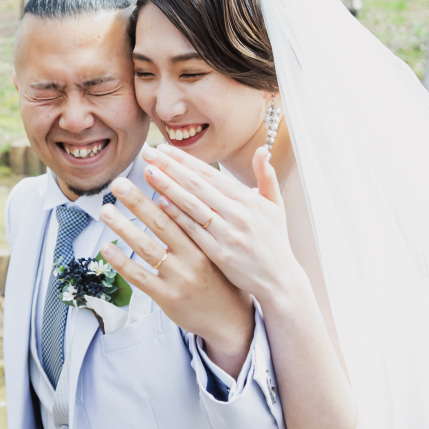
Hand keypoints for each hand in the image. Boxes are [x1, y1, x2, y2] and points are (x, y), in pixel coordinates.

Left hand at [99, 177, 253, 373]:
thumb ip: (213, 219)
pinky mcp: (168, 297)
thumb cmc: (229, 278)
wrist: (233, 322)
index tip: (149, 168)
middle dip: (137, 201)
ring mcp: (181, 277)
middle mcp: (195, 256)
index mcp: (211, 241)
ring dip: (124, 227)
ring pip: (147, 247)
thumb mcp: (228, 246)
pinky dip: (122, 262)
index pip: (185, 208)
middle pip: (162, 222)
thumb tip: (199, 187)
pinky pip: (140, 276)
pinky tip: (106, 248)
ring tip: (106, 210)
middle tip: (118, 184)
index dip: (166, 186)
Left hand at [139, 144, 304, 307]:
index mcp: (248, 199)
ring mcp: (229, 234)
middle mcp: (238, 213)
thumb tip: (261, 150)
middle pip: (197, 185)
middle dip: (170, 167)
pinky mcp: (220, 254)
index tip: (163, 148)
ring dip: (168, 186)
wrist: (279, 280)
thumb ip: (267, 177)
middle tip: (148, 153)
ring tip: (148, 172)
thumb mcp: (276, 207)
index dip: (185, 160)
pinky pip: (194, 231)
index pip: (210, 174)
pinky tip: (160, 203)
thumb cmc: (274, 242)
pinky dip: (177, 216)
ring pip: (192, 205)